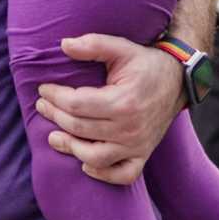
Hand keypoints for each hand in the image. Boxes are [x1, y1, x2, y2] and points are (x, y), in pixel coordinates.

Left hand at [33, 33, 182, 184]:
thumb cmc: (145, 63)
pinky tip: (85, 163)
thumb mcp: (121, 47)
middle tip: (42, 106)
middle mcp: (130, 127)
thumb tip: (64, 44)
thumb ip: (93, 44)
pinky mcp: (143, 154)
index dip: (55, 97)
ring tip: (53, 136)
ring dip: (71, 148)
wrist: (177, 80)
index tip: (43, 90)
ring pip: (95, 157)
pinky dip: (103, 174)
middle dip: (55, 116)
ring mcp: (138, 145)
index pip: (77, 104)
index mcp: (123, 101)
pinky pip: (123, 175)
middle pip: (80, 129)